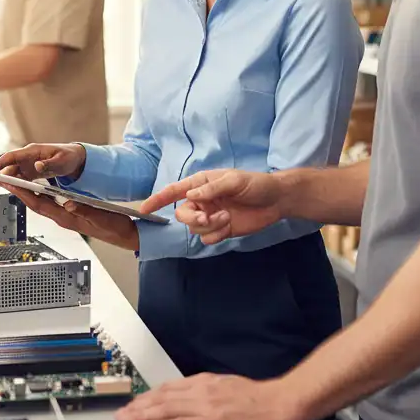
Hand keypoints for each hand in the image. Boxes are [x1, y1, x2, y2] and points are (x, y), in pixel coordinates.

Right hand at [0, 143, 86, 184]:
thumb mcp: (62, 161)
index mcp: (33, 151)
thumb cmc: (69, 157)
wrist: (76, 159)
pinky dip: (11, 183)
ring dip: (0, 178)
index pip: (11, 157)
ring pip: (10, 172)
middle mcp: (28, 157)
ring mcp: (29, 164)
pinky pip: (18, 177)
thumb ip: (49, 164)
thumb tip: (37, 166)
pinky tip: (6, 189)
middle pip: (6, 165)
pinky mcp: (31, 172)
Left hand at [10, 187, 138, 251]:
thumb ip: (82, 210)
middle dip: (19, 192)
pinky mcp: (72, 214)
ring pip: (42, 204)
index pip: (40, 204)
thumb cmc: (113, 227)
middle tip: (5, 180)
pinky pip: (51, 204)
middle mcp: (64, 217)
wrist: (124, 234)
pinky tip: (39, 189)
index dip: (23, 194)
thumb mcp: (98, 217)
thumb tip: (67, 204)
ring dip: (28, 193)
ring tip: (16, 182)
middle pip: (36, 204)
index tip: (11, 184)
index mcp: (67, 218)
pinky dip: (42, 194)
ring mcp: (67, 216)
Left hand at [115, 373, 301, 419]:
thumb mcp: (230, 386)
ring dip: (143, 415)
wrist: (280, 403)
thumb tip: (194, 396)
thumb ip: (210, 390)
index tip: (136, 401)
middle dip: (139, 405)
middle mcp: (202, 390)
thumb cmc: (261, 398)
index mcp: (207, 381)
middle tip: (122, 412)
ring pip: (166, 409)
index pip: (170, 387)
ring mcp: (206, 406)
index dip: (150, 395)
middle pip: (163, 397)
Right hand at [139, 169, 285, 244]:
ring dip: (209, 226)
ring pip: (194, 228)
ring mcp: (210, 216)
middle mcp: (202, 200)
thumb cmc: (255, 184)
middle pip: (182, 214)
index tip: (144, 209)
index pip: (174, 191)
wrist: (276, 201)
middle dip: (192, 218)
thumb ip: (212, 188)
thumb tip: (191, 194)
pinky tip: (229, 226)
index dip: (158, 199)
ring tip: (227, 218)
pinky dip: (216, 235)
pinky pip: (207, 238)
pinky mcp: (220, 229)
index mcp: (202, 184)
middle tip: (208, 217)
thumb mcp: (234, 180)